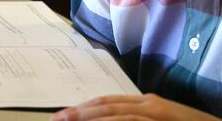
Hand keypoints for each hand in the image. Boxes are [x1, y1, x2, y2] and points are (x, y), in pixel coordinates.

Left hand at [51, 93, 221, 119]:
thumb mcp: (164, 120)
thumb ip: (142, 119)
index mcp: (148, 104)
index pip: (110, 103)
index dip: (85, 108)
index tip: (65, 114)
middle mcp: (150, 105)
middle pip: (108, 106)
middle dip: (80, 113)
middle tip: (56, 119)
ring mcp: (158, 114)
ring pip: (116, 115)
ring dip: (91, 119)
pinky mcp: (165, 120)